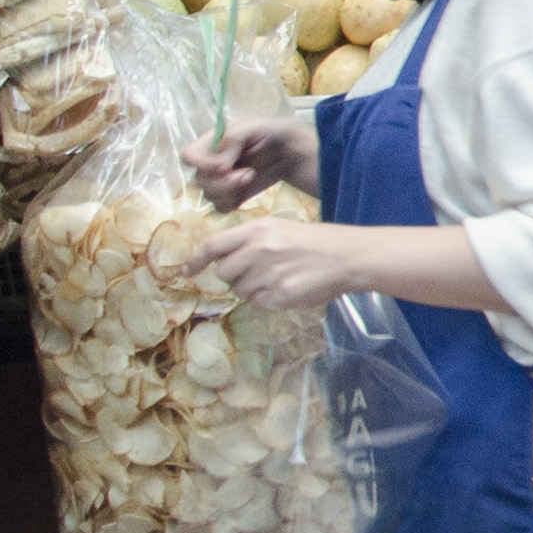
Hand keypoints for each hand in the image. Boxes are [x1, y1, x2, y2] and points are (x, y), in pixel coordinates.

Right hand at [185, 122, 317, 209]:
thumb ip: (233, 140)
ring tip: (251, 177)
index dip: (201, 164)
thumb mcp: (254, 127)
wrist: (292, 153)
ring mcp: (219, 181)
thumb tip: (219, 167)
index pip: (188, 156)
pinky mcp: (230, 195)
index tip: (224, 167)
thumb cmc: (273, 133)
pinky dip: (233, 202)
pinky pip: (220, 207)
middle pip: (199, 181)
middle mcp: (210, 162)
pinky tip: (247, 190)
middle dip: (223, 182)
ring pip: (209, 196)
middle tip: (248, 174)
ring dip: (230, 191)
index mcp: (211, 142)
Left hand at [200, 216, 361, 311]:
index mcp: (257, 230)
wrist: (346, 256)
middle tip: (256, 272)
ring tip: (277, 279)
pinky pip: (258, 304)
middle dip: (234, 276)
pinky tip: (286, 289)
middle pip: (223, 273)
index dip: (196, 260)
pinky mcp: (280, 296)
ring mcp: (269, 274)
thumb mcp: (278, 229)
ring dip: (252, 289)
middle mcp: (259, 251)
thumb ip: (248, 241)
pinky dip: (268, 300)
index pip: (213, 246)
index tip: (186, 272)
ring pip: (240, 291)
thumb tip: (218, 260)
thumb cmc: (312, 241)